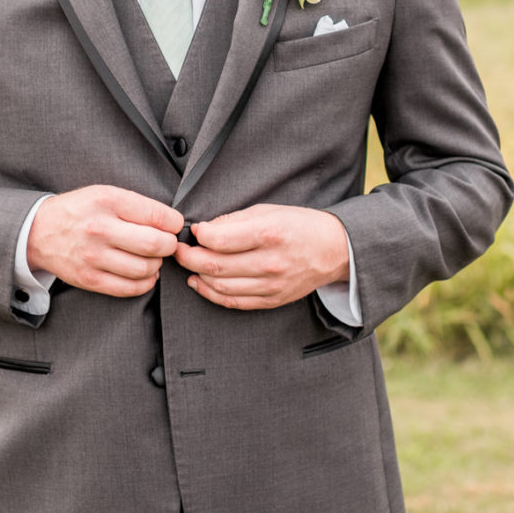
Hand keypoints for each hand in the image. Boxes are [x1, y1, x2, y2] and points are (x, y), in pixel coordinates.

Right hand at [26, 186, 182, 296]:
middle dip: (170, 246)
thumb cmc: (80, 211)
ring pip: (145, 269)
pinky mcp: (88, 278)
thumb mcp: (105, 194)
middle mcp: (100, 228)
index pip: (158, 216)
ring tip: (151, 257)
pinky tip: (144, 274)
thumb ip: (138, 206)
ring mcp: (93, 256)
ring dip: (157, 265)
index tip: (173, 226)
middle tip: (166, 244)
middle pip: (155, 244)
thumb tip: (173, 224)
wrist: (37, 231)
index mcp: (107, 201)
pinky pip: (129, 288)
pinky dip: (145, 283)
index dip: (174, 223)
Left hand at [176, 204, 350, 309]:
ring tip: (189, 265)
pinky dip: (211, 294)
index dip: (198, 235)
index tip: (193, 231)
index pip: (220, 240)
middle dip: (188, 257)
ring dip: (197, 276)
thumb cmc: (301, 226)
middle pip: (215, 266)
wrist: (335, 250)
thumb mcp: (270, 210)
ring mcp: (271, 285)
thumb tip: (204, 230)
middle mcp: (270, 262)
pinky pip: (233, 302)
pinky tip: (201, 283)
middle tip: (178, 250)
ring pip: (220, 286)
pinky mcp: (272, 300)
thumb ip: (235, 220)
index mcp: (270, 233)